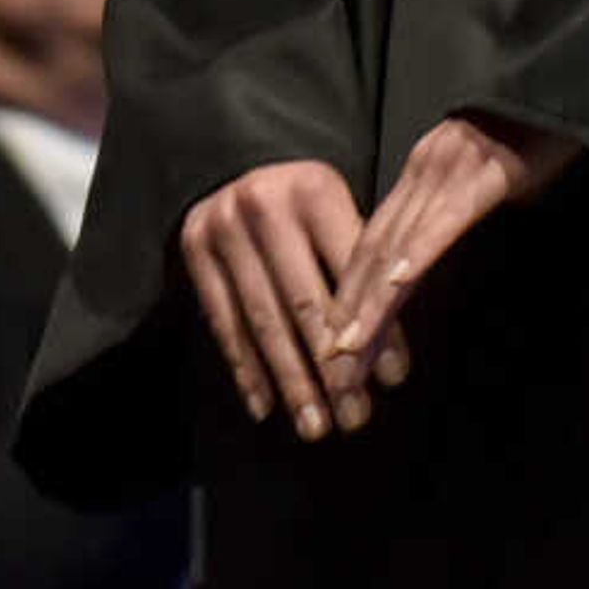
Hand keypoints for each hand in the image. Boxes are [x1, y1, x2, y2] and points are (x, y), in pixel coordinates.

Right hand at [179, 158, 368, 438]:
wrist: (231, 163)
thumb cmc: (304, 206)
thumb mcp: (338, 215)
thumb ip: (362, 272)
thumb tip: (388, 362)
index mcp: (316, 191)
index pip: (352, 271)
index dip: (374, 326)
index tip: (393, 381)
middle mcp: (267, 206)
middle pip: (305, 301)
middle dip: (332, 367)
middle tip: (353, 417)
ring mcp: (226, 229)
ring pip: (264, 320)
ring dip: (291, 381)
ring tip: (314, 425)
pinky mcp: (195, 251)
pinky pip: (224, 322)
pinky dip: (246, 369)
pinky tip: (264, 406)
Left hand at [319, 112, 577, 384]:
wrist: (557, 88)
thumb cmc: (535, 137)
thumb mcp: (485, 181)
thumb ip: (456, 214)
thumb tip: (438, 252)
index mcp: (419, 181)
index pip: (371, 249)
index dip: (348, 298)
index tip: (331, 347)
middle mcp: (422, 177)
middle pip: (372, 256)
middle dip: (347, 314)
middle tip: (329, 368)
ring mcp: (447, 174)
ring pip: (397, 248)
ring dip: (369, 302)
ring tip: (348, 349)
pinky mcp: (481, 177)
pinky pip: (441, 224)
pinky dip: (414, 257)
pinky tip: (395, 288)